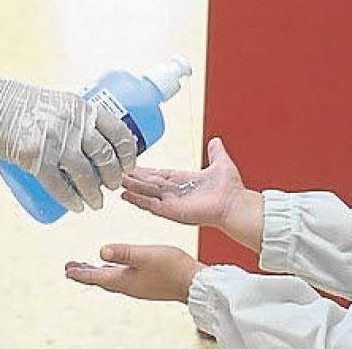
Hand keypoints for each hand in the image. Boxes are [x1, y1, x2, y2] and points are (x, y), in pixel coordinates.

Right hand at [0, 73, 137, 211]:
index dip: (128, 153)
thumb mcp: (53, 101)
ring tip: (96, 203)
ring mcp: (54, 141)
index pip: (118, 131)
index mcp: (80, 107)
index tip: (129, 165)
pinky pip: (59, 185)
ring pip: (86, 175)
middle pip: (105, 156)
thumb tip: (89, 137)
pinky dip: (71, 200)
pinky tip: (77, 208)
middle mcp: (72, 123)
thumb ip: (71, 117)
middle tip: (112, 187)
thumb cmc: (16, 102)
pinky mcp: (34, 158)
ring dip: (95, 194)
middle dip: (114, 177)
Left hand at [65, 244, 203, 302]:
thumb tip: (100, 250)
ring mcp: (138, 285)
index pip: (96, 276)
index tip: (67, 270)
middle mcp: (128, 285)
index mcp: (124, 280)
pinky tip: (116, 266)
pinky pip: (122, 277)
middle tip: (70, 269)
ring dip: (97, 272)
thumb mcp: (145, 255)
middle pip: (100, 279)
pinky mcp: (147, 283)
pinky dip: (112, 271)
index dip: (81, 272)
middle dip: (85, 272)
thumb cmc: (172, 268)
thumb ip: (123, 252)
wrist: (195, 283)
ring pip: (111, 278)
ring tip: (87, 267)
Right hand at [121, 137, 245, 227]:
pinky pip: (150, 205)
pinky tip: (125, 195)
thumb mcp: (221, 163)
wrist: (236, 205)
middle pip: (148, 183)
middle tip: (115, 170)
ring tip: (115, 181)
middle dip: (133, 177)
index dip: (145, 170)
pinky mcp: (171, 211)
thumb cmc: (231, 189)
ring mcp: (172, 202)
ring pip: (145, 193)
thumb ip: (215, 152)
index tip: (131, 164)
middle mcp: (175, 192)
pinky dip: (137, 200)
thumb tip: (216, 140)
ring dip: (131, 187)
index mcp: (183, 180)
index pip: (159, 174)